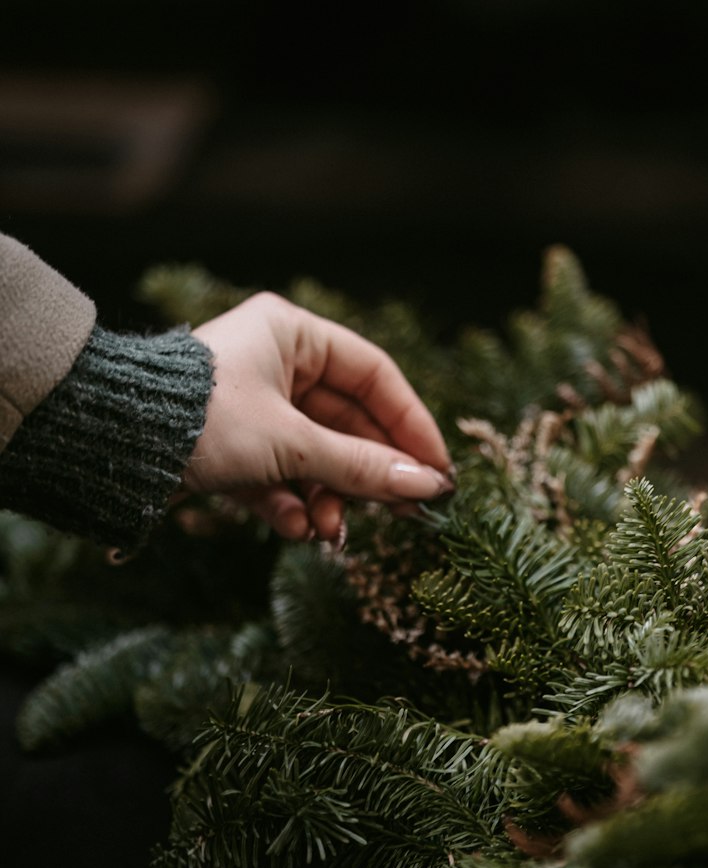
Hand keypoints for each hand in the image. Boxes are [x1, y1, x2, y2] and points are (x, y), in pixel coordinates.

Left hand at [182, 292, 452, 540]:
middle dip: (367, 475)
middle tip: (404, 514)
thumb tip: (427, 487)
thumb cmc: (203, 420)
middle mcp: (275, 363)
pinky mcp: (228, 445)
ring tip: (331, 532)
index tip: (437, 471)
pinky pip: (277, 474)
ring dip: (328, 497)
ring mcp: (251, 406)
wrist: (110, 446)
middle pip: (347, 422)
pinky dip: (290, 503)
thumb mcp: (292, 444)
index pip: (374, 376)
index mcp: (292, 334)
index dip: (411, 424)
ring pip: (313, 454)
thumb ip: (363, 467)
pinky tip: (297, 530)